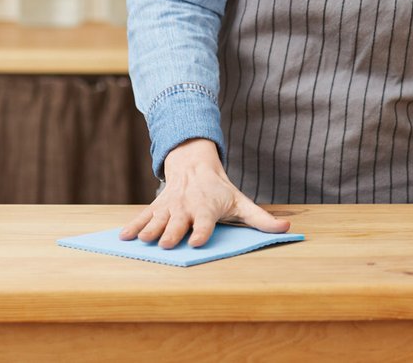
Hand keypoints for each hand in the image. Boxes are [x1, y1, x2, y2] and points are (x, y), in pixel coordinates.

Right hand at [120, 138, 289, 248]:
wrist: (194, 166)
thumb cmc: (220, 191)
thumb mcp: (242, 202)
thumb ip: (262, 219)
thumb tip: (288, 228)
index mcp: (207, 209)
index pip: (205, 223)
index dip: (202, 232)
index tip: (198, 241)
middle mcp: (186, 209)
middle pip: (178, 224)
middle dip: (172, 234)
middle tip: (167, 245)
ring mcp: (169, 208)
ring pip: (157, 221)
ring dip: (150, 231)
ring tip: (143, 241)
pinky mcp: (155, 207)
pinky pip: (142, 217)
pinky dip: (133, 226)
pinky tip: (124, 237)